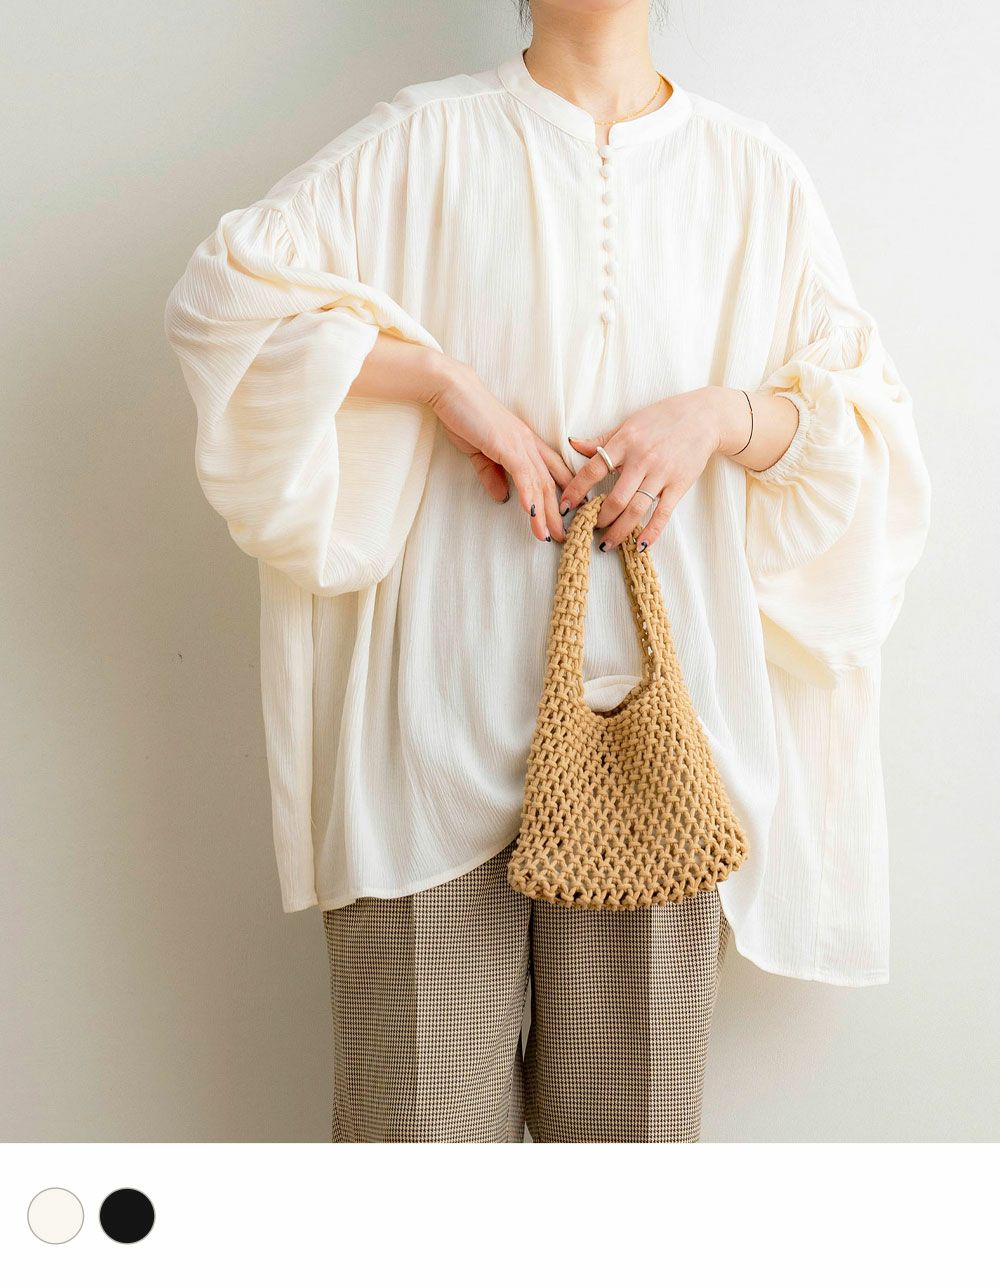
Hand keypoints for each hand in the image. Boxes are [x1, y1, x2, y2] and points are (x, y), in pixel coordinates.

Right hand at [427, 357, 573, 543]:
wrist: (451, 389)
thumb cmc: (464, 416)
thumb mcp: (479, 453)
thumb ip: (491, 474)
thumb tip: (502, 497)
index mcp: (526, 443)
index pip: (551, 472)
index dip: (562, 495)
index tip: (567, 517)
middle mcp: (529, 443)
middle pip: (551, 483)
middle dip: (557, 513)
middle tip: (563, 537)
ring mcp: (520, 443)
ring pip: (539, 483)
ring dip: (544, 512)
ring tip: (548, 536)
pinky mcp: (506, 445)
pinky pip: (522, 474)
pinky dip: (528, 495)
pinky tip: (532, 513)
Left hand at [557, 387, 746, 551]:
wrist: (703, 416)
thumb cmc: (662, 418)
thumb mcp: (629, 424)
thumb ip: (601, 439)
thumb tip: (572, 444)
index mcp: (625, 442)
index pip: (593, 469)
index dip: (576, 491)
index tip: (565, 507)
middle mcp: (642, 459)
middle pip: (615, 497)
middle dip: (599, 519)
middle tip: (589, 529)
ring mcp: (662, 473)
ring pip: (636, 509)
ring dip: (619, 531)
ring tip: (607, 544)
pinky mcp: (679, 484)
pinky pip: (662, 513)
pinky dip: (651, 532)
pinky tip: (639, 545)